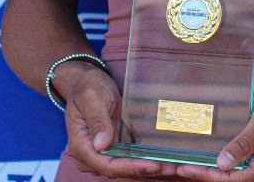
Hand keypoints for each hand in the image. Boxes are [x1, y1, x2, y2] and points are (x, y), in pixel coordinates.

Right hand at [58, 60, 178, 177]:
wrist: (87, 82)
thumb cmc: (87, 88)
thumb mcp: (91, 98)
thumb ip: (97, 120)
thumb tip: (101, 144)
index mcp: (81, 146)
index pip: (107, 165)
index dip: (130, 167)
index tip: (151, 165)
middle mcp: (90, 155)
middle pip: (118, 170)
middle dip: (143, 171)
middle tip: (170, 168)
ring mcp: (102, 153)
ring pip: (125, 168)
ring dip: (147, 169)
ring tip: (172, 167)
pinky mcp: (113, 148)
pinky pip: (129, 159)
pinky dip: (145, 161)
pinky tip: (163, 160)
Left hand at [175, 80, 253, 180]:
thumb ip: (245, 141)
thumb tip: (222, 163)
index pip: (232, 180)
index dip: (205, 175)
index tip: (183, 167)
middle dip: (208, 177)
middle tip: (182, 167)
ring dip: (220, 177)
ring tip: (197, 166)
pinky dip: (236, 174)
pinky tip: (220, 166)